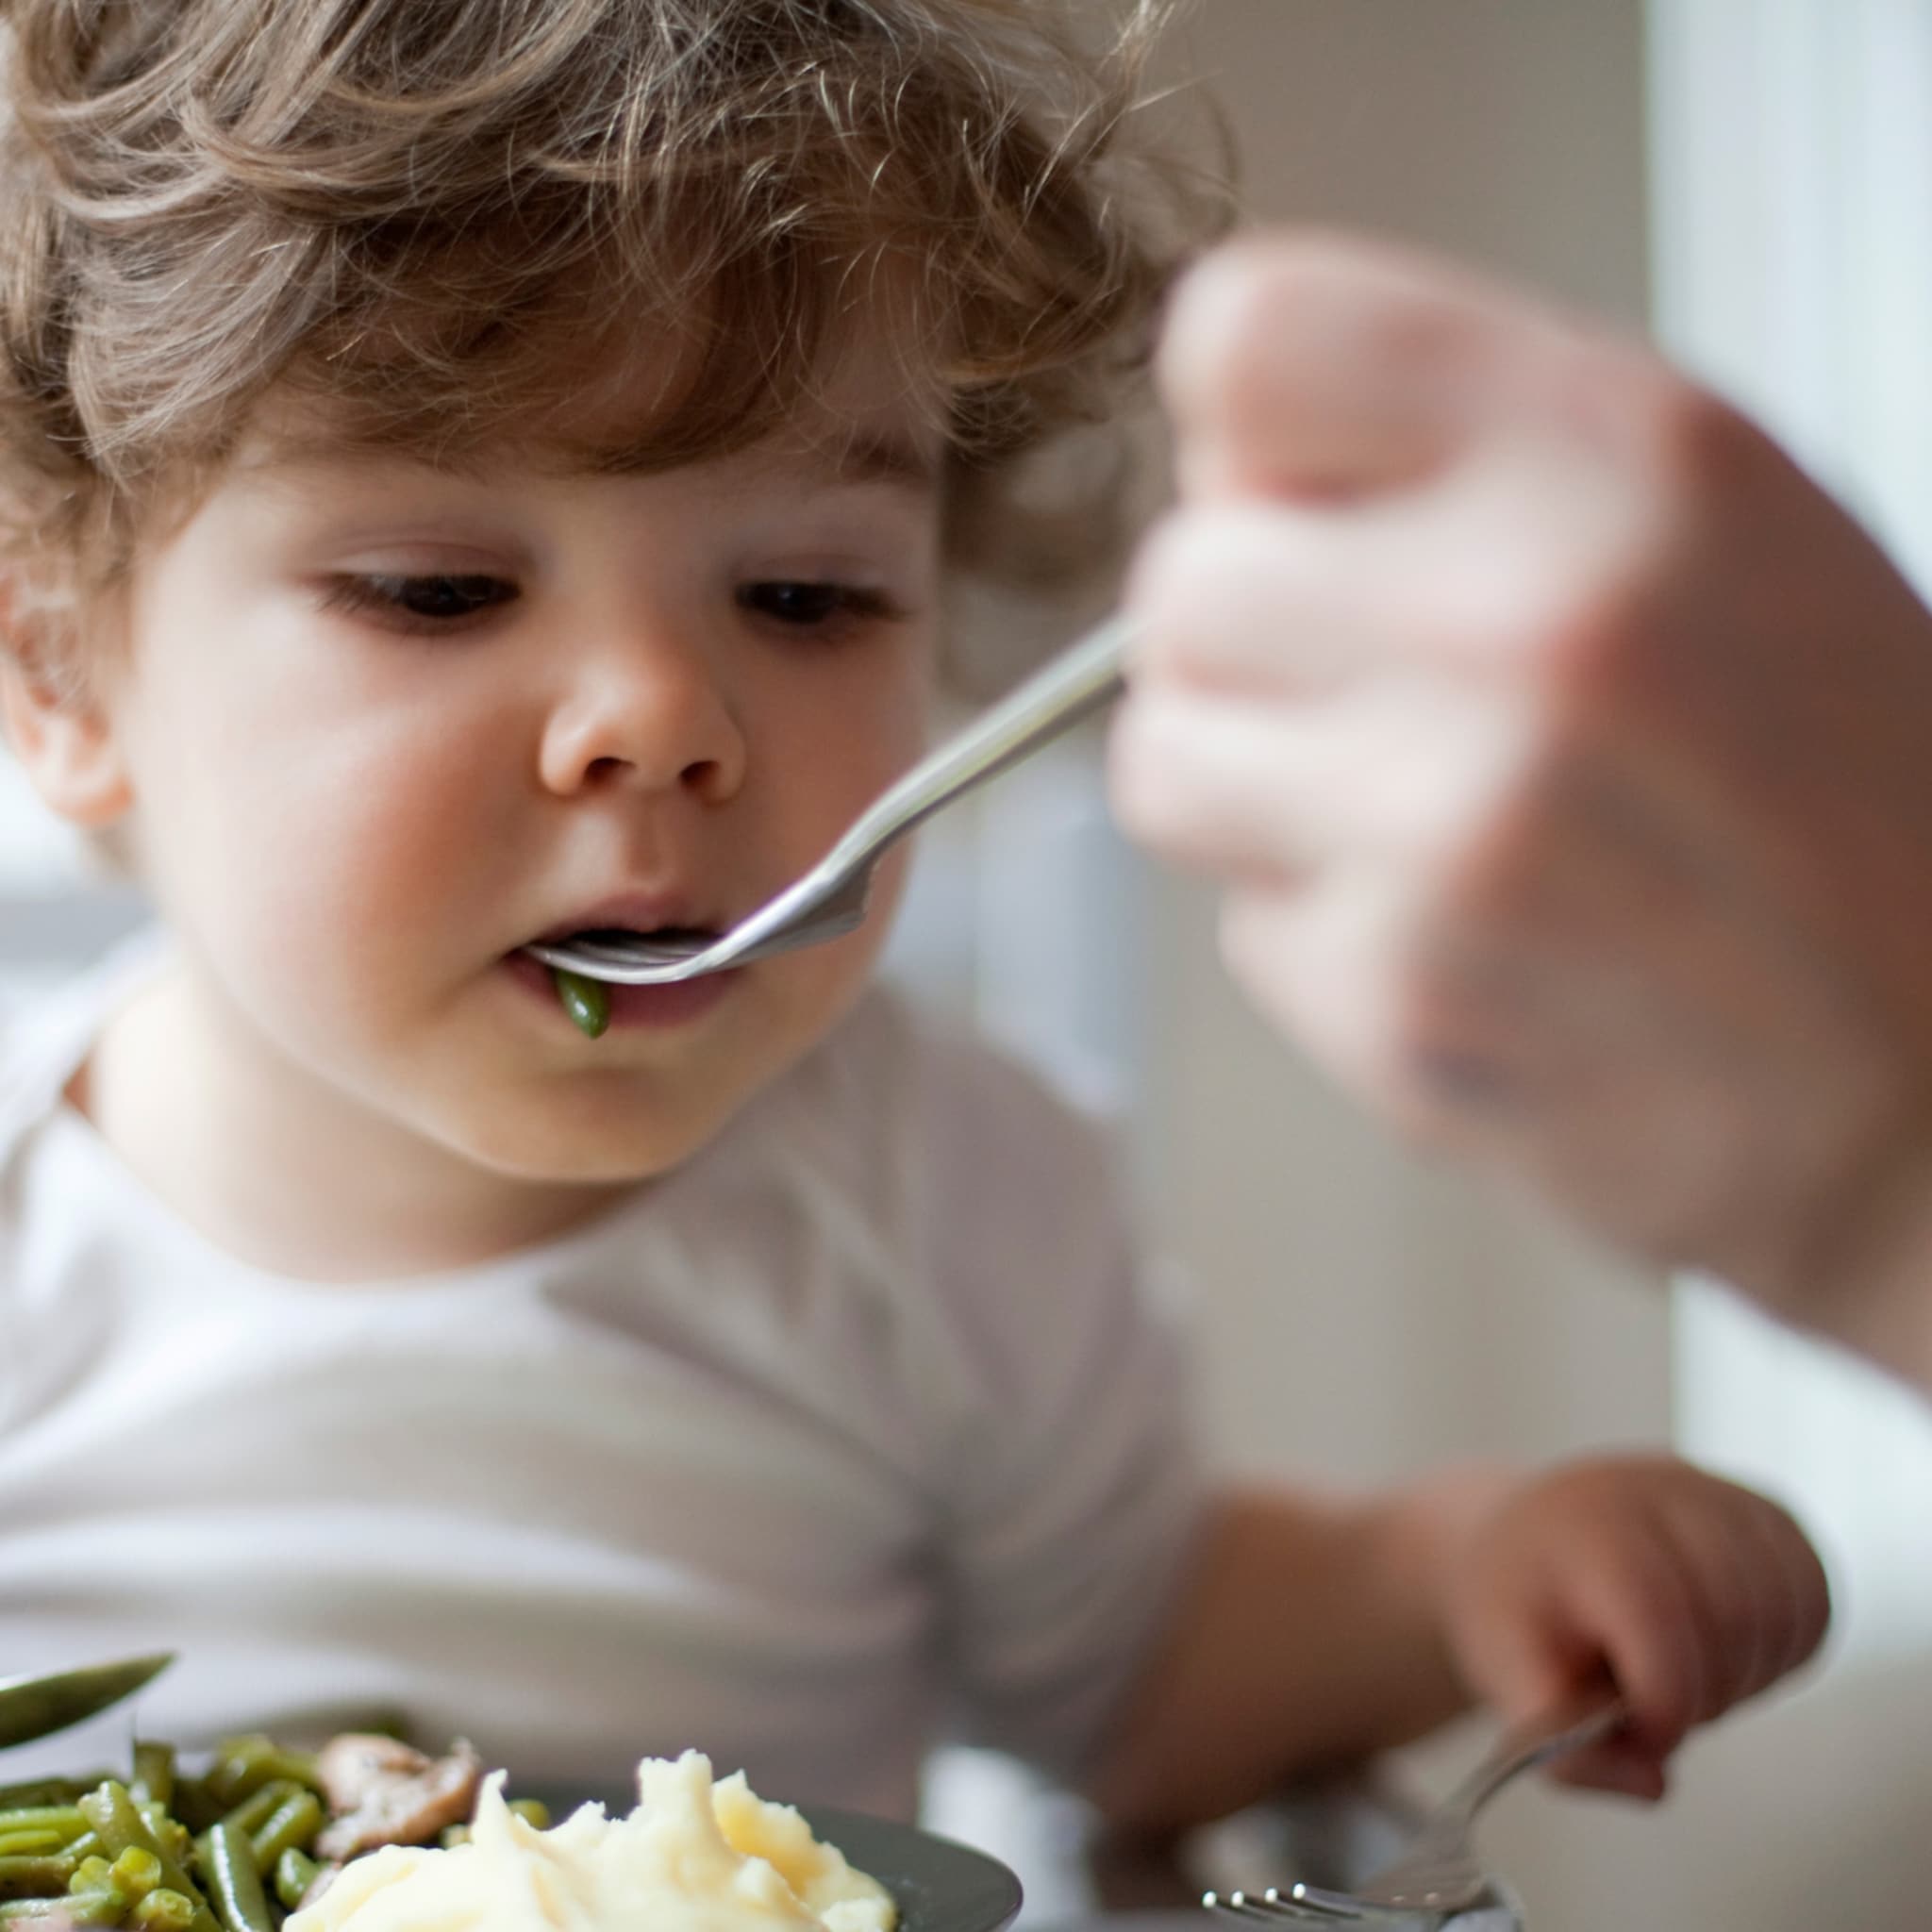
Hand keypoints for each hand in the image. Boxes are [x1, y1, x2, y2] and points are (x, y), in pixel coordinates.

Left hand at [1111, 232, 1931, 1386]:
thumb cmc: (1833, 791)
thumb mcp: (1712, 525)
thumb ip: (1469, 455)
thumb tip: (1227, 468)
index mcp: (1616, 452)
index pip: (1246, 339)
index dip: (1248, 437)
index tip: (1300, 502)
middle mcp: (1527, 618)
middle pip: (1178, 575)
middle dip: (1254, 648)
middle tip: (1385, 702)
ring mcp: (1451, 822)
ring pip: (1162, 756)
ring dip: (1256, 794)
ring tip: (1418, 824)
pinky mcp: (1397, 995)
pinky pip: (1238, 926)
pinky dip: (1325, 937)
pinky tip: (1468, 943)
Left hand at [1440, 1457, 1829, 1799]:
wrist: (1526, 1539)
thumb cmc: (1520, 1612)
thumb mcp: (1509, 1680)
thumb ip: (1563, 1748)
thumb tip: (1654, 1784)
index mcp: (1588, 1528)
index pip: (1663, 1631)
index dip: (1661, 1712)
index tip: (1632, 1728)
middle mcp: (1658, 1491)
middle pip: (1733, 1625)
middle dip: (1703, 1696)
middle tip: (1650, 1698)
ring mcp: (1719, 1494)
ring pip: (1783, 1614)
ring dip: (1746, 1674)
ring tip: (1684, 1669)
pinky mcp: (1765, 1513)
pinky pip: (1812, 1599)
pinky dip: (1782, 1646)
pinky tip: (1724, 1647)